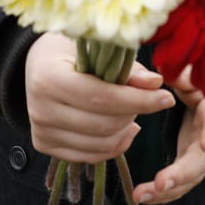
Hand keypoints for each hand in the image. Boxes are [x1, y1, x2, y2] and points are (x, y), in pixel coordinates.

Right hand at [25, 33, 174, 163]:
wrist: (37, 64)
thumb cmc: (69, 51)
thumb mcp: (95, 48)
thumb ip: (125, 68)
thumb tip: (155, 84)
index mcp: (48, 78)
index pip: (100, 98)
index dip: (137, 100)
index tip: (166, 98)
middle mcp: (39, 109)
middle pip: (103, 124)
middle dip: (134, 113)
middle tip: (145, 99)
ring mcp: (40, 131)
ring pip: (101, 144)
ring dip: (126, 130)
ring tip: (133, 112)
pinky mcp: (44, 145)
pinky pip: (91, 155)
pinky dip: (115, 145)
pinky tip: (123, 128)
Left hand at [134, 64, 204, 204]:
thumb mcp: (199, 76)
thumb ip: (184, 76)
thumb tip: (164, 73)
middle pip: (202, 161)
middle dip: (181, 174)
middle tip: (161, 183)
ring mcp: (203, 158)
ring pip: (188, 179)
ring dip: (165, 191)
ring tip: (141, 196)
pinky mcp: (190, 166)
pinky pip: (178, 183)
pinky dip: (161, 193)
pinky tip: (142, 197)